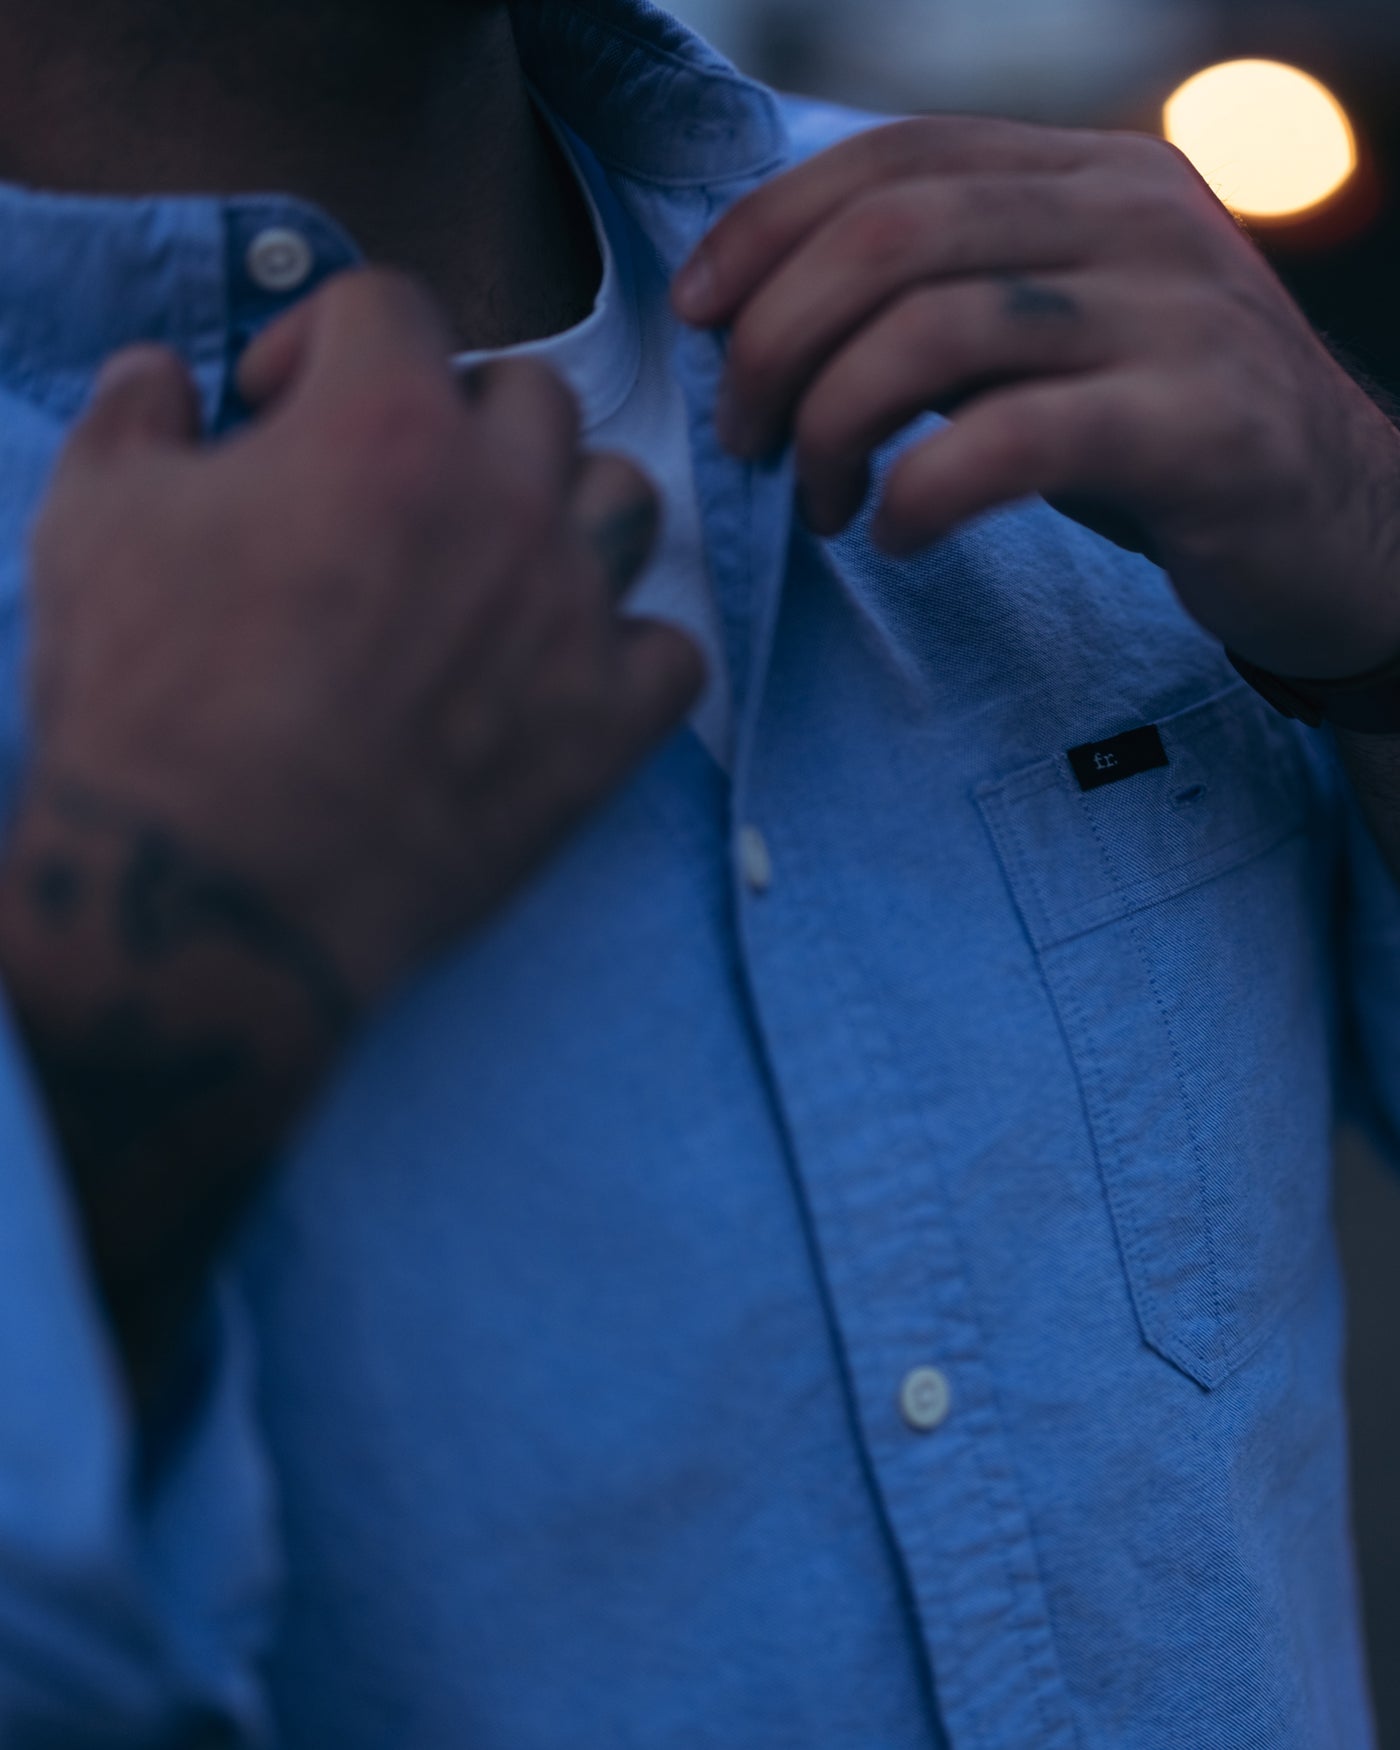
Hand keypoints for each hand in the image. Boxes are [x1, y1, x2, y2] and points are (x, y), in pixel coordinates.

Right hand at [26, 267, 701, 1008]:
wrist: (221, 892)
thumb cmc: (151, 704)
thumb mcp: (93, 523)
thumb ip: (136, 415)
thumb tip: (163, 376)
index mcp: (384, 423)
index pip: (391, 305)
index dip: (319, 337)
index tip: (275, 406)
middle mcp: (504, 500)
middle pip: (532, 392)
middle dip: (456, 413)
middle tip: (393, 483)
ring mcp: (570, 615)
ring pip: (626, 500)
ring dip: (564, 508)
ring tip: (496, 561)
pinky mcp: (606, 728)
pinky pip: (673, 651)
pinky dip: (629, 650)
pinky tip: (564, 670)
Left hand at [673, 116, 1399, 680]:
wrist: (1342, 529)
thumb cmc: (1161, 437)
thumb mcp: (1054, 337)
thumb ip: (947, 297)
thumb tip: (771, 316)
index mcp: (1089, 174)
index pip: (893, 157)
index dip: (766, 227)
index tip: (694, 314)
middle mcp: (1134, 217)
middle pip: (892, 235)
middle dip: (775, 340)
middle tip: (744, 437)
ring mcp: (1175, 313)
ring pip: (934, 330)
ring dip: (831, 425)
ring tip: (818, 501)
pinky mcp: (1197, 425)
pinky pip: (1010, 440)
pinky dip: (920, 493)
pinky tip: (898, 535)